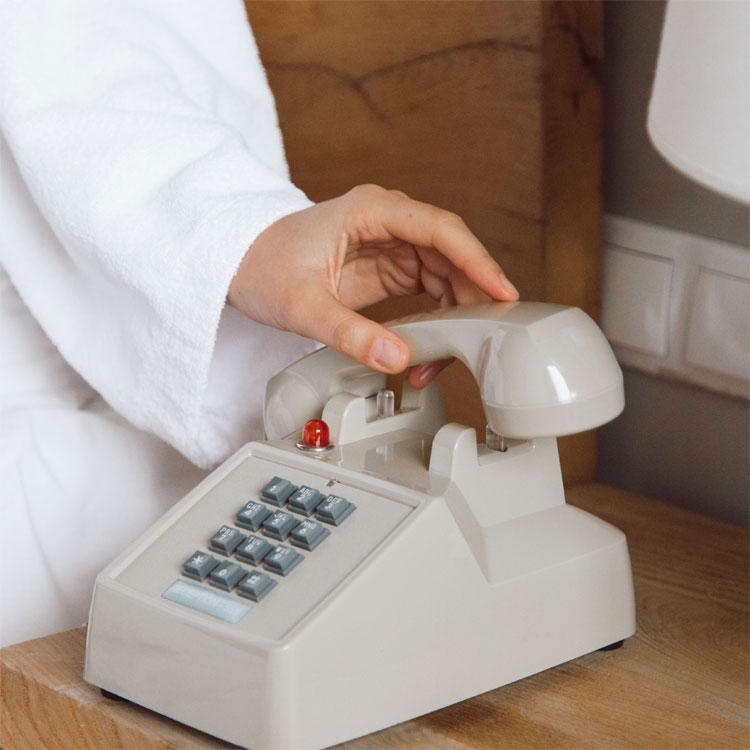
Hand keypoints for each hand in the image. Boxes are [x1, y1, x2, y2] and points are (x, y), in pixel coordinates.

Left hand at [228, 184, 518, 387]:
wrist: (238, 265)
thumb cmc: (262, 267)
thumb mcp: (302, 305)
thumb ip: (350, 332)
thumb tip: (399, 358)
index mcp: (371, 211)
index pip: (439, 229)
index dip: (476, 259)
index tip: (502, 291)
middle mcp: (389, 222)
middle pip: (451, 253)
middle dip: (471, 295)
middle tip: (484, 337)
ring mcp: (391, 245)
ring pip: (446, 274)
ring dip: (455, 312)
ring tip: (446, 355)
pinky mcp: (388, 269)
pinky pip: (430, 289)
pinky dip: (438, 317)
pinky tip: (433, 346)